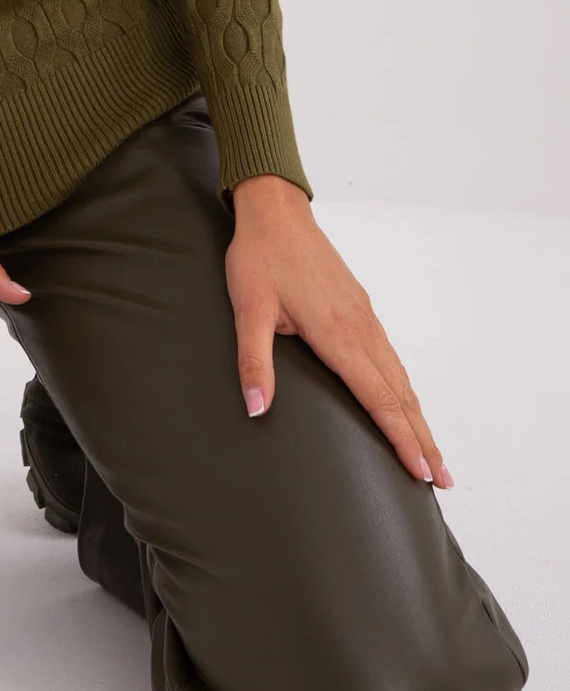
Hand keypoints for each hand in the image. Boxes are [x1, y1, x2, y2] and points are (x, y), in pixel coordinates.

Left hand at [225, 175, 451, 486]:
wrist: (276, 212)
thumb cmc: (259, 258)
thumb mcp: (248, 310)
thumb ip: (253, 362)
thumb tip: (256, 409)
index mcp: (337, 334)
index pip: (377, 397)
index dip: (399, 437)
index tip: (420, 470)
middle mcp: (360, 328)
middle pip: (400, 394)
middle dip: (422, 438)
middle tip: (442, 478)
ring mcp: (364, 317)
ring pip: (400, 376)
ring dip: (418, 416)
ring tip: (431, 451)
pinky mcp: (361, 307)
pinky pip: (391, 357)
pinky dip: (405, 388)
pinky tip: (405, 401)